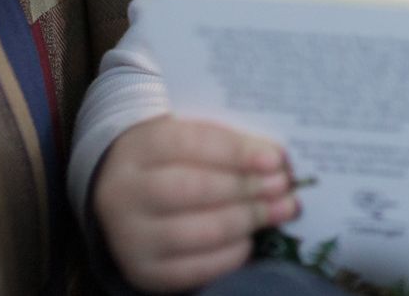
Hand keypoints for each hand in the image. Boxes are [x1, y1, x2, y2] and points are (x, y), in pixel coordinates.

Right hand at [92, 115, 298, 291]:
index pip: (190, 143)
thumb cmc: (174, 160)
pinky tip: (250, 240)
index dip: (236, 152)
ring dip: (246, 221)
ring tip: (279, 210)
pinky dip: (229, 255)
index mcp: (140, 148)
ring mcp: (130, 237)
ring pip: (195, 232)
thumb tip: (276, 160)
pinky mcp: (144, 271)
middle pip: (192, 189)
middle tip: (283, 186)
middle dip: (246, 189)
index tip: (274, 159)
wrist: (125, 197)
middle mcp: (125, 193)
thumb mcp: (191, 137)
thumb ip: (230, 144)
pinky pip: (192, 269)